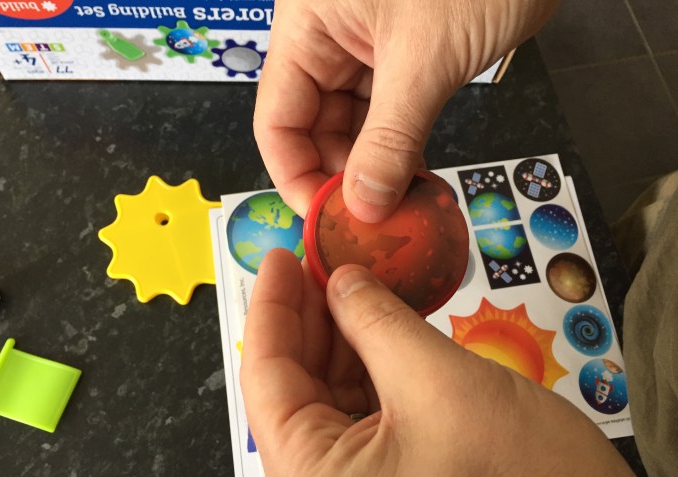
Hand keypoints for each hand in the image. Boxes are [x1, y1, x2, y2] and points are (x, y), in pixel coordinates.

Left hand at [241, 249, 677, 476]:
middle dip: (308, 320)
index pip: (265, 378)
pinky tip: (377, 330)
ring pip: (325, 401)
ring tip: (351, 288)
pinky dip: (365, 370)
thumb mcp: (438, 381)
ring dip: (339, 341)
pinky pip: (357, 420)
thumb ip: (376, 322)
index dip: (271, 307)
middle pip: (292, 389)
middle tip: (319, 264)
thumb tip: (343, 283)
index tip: (280, 258)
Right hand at [254, 0, 557, 221]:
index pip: (277, 118)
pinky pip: (386, 116)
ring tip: (395, 209)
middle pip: (312, 128)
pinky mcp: (401, 58)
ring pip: (351, 127)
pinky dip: (397, 150)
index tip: (326, 219)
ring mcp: (364, 49)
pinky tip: (412, 180)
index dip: (295, 176)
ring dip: (371, 170)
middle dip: (339, 177)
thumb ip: (391, 138)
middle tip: (370, 223)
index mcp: (307, 25)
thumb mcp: (425, 60)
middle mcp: (327, 39)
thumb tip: (365, 205)